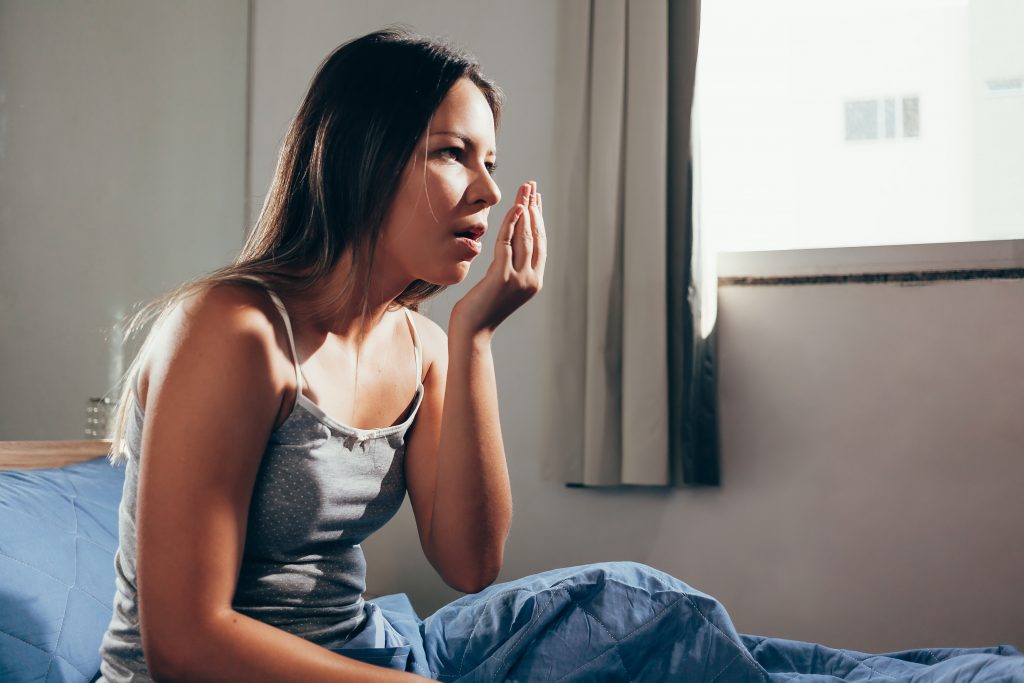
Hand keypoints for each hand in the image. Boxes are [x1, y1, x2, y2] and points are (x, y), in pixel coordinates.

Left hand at [451, 180, 546, 335]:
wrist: (471, 332)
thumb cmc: (478, 310)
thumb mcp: (497, 284)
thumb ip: (506, 266)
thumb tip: (506, 246)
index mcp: (533, 280)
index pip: (540, 243)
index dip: (538, 219)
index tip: (535, 199)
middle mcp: (532, 279)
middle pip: (536, 235)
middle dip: (534, 208)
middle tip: (532, 185)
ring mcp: (520, 279)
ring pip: (525, 236)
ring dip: (525, 210)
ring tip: (524, 190)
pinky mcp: (503, 277)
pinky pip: (508, 244)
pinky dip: (512, 224)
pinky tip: (514, 209)